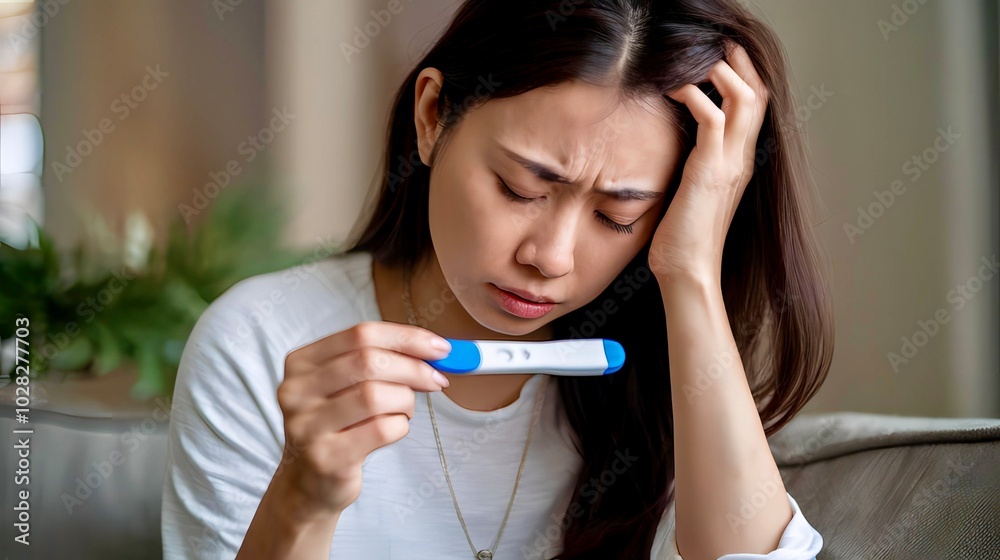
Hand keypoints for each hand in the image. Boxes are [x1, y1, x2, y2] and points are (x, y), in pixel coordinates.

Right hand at [274, 321, 450, 520]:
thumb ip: (381, 361)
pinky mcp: (326, 457)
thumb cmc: (337, 426)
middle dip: (414, 368)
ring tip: (404, 410)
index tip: (438, 348)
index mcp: (302, 362)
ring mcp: (307, 425)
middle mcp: (296, 390)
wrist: (309, 482)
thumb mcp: (346, 386)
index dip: (406, 338)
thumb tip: (434, 350)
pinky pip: (381, 430)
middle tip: (436, 379)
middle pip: (369, 362)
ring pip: (375, 396)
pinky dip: (399, 426)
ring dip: (405, 401)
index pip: (361, 334)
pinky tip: (393, 429)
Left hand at [648, 40, 768, 284]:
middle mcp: (742, 158)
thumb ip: (694, 165)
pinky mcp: (710, 171)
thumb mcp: (692, 192)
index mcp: (740, 162)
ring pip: (743, 97)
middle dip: (738, 61)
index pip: (755, 106)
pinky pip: (712, 118)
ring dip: (718, 71)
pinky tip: (674, 89)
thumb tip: (677, 147)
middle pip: (758, 92)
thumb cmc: (683, 238)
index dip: (743, 75)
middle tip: (714, 42)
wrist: (688, 272)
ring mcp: (730, 163)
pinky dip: (695, 95)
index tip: (722, 55)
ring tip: (692, 59)